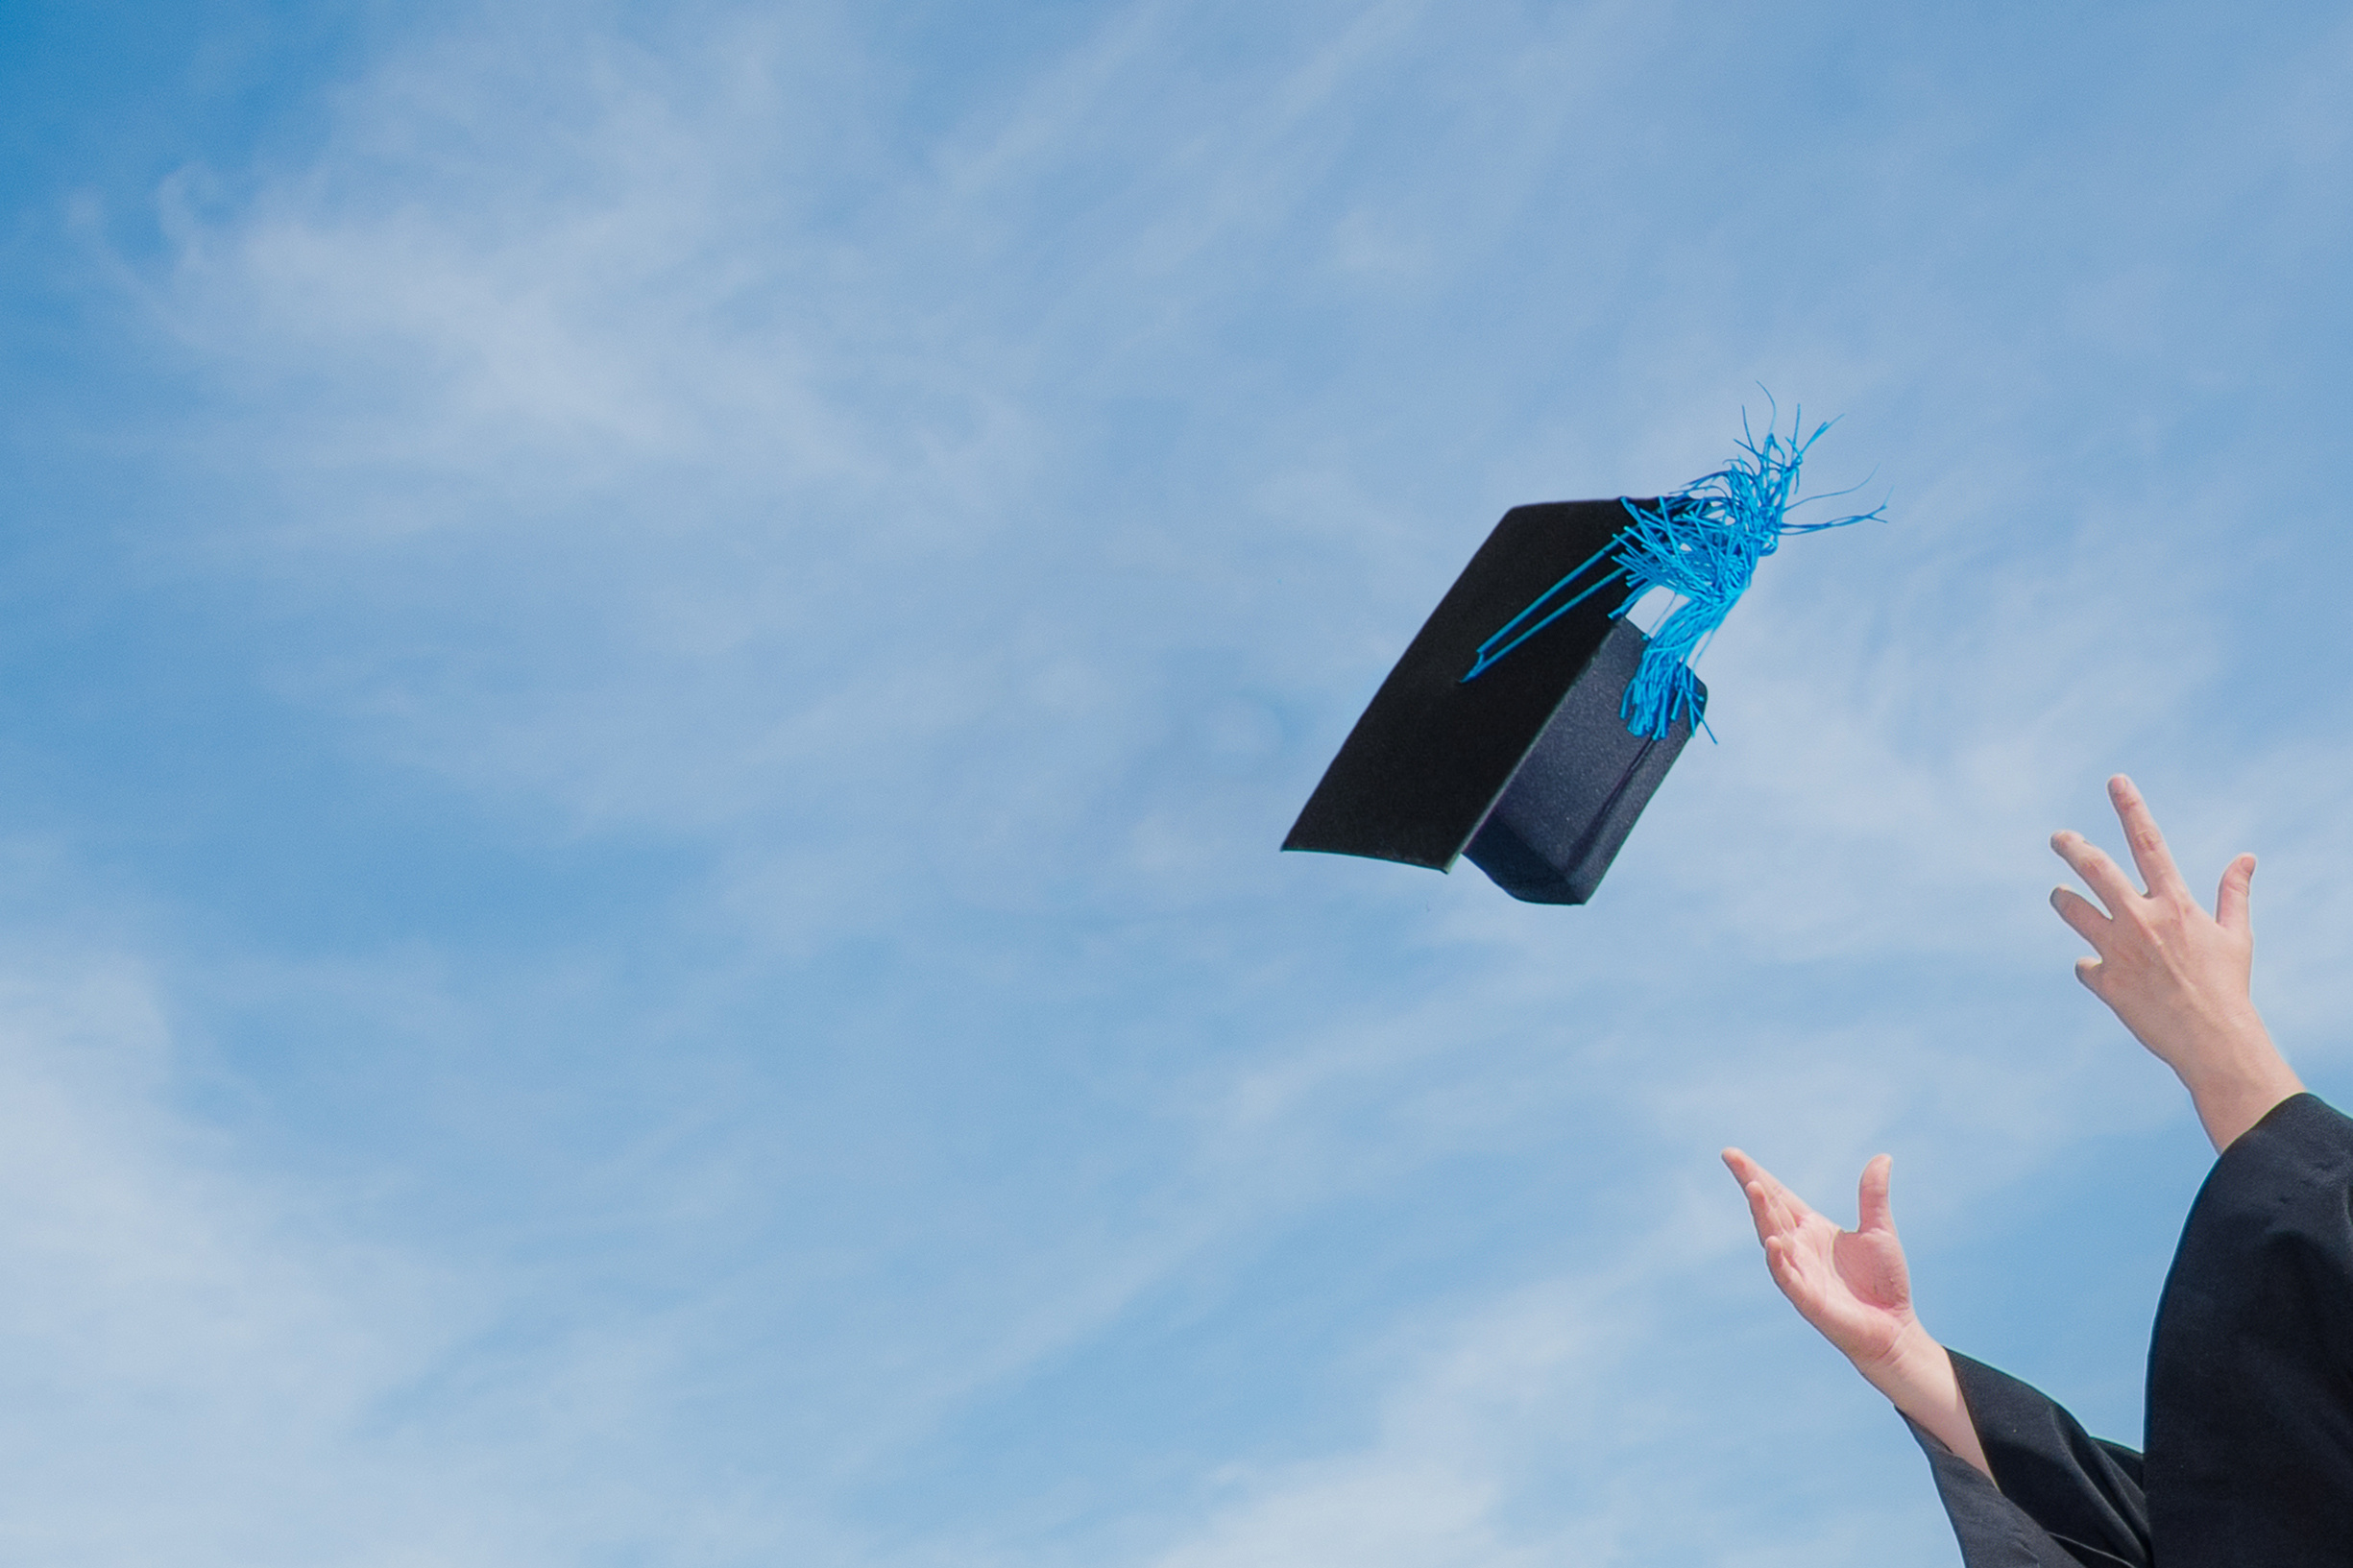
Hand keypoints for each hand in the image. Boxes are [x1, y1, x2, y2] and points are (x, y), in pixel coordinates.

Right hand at [1722, 1148, 1987, 1475]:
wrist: (1894, 1329)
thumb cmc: (1884, 1282)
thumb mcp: (1879, 1230)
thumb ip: (1873, 1195)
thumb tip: (1882, 1157)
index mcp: (1811, 1229)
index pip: (1779, 1197)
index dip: (1757, 1175)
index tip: (1732, 1154)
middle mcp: (1799, 1247)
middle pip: (1769, 1210)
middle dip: (1752, 1185)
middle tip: (1733, 1159)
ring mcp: (1799, 1271)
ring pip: (1772, 1237)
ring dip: (1761, 1214)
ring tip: (1754, 1188)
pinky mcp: (1807, 1298)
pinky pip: (1786, 1276)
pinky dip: (1777, 1259)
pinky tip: (1773, 1241)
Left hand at [2050, 774, 2300, 1150]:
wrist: (2213, 1040)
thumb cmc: (2227, 986)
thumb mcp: (2236, 936)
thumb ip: (2234, 893)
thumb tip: (2247, 858)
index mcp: (2175, 904)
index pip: (2149, 844)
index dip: (2131, 808)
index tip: (2115, 781)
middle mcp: (2142, 920)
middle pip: (2094, 869)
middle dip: (2072, 847)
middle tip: (2059, 837)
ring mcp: (2119, 950)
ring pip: (2072, 909)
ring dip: (2063, 899)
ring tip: (2060, 895)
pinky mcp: (2105, 982)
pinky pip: (2083, 965)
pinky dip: (2091, 966)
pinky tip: (2102, 973)